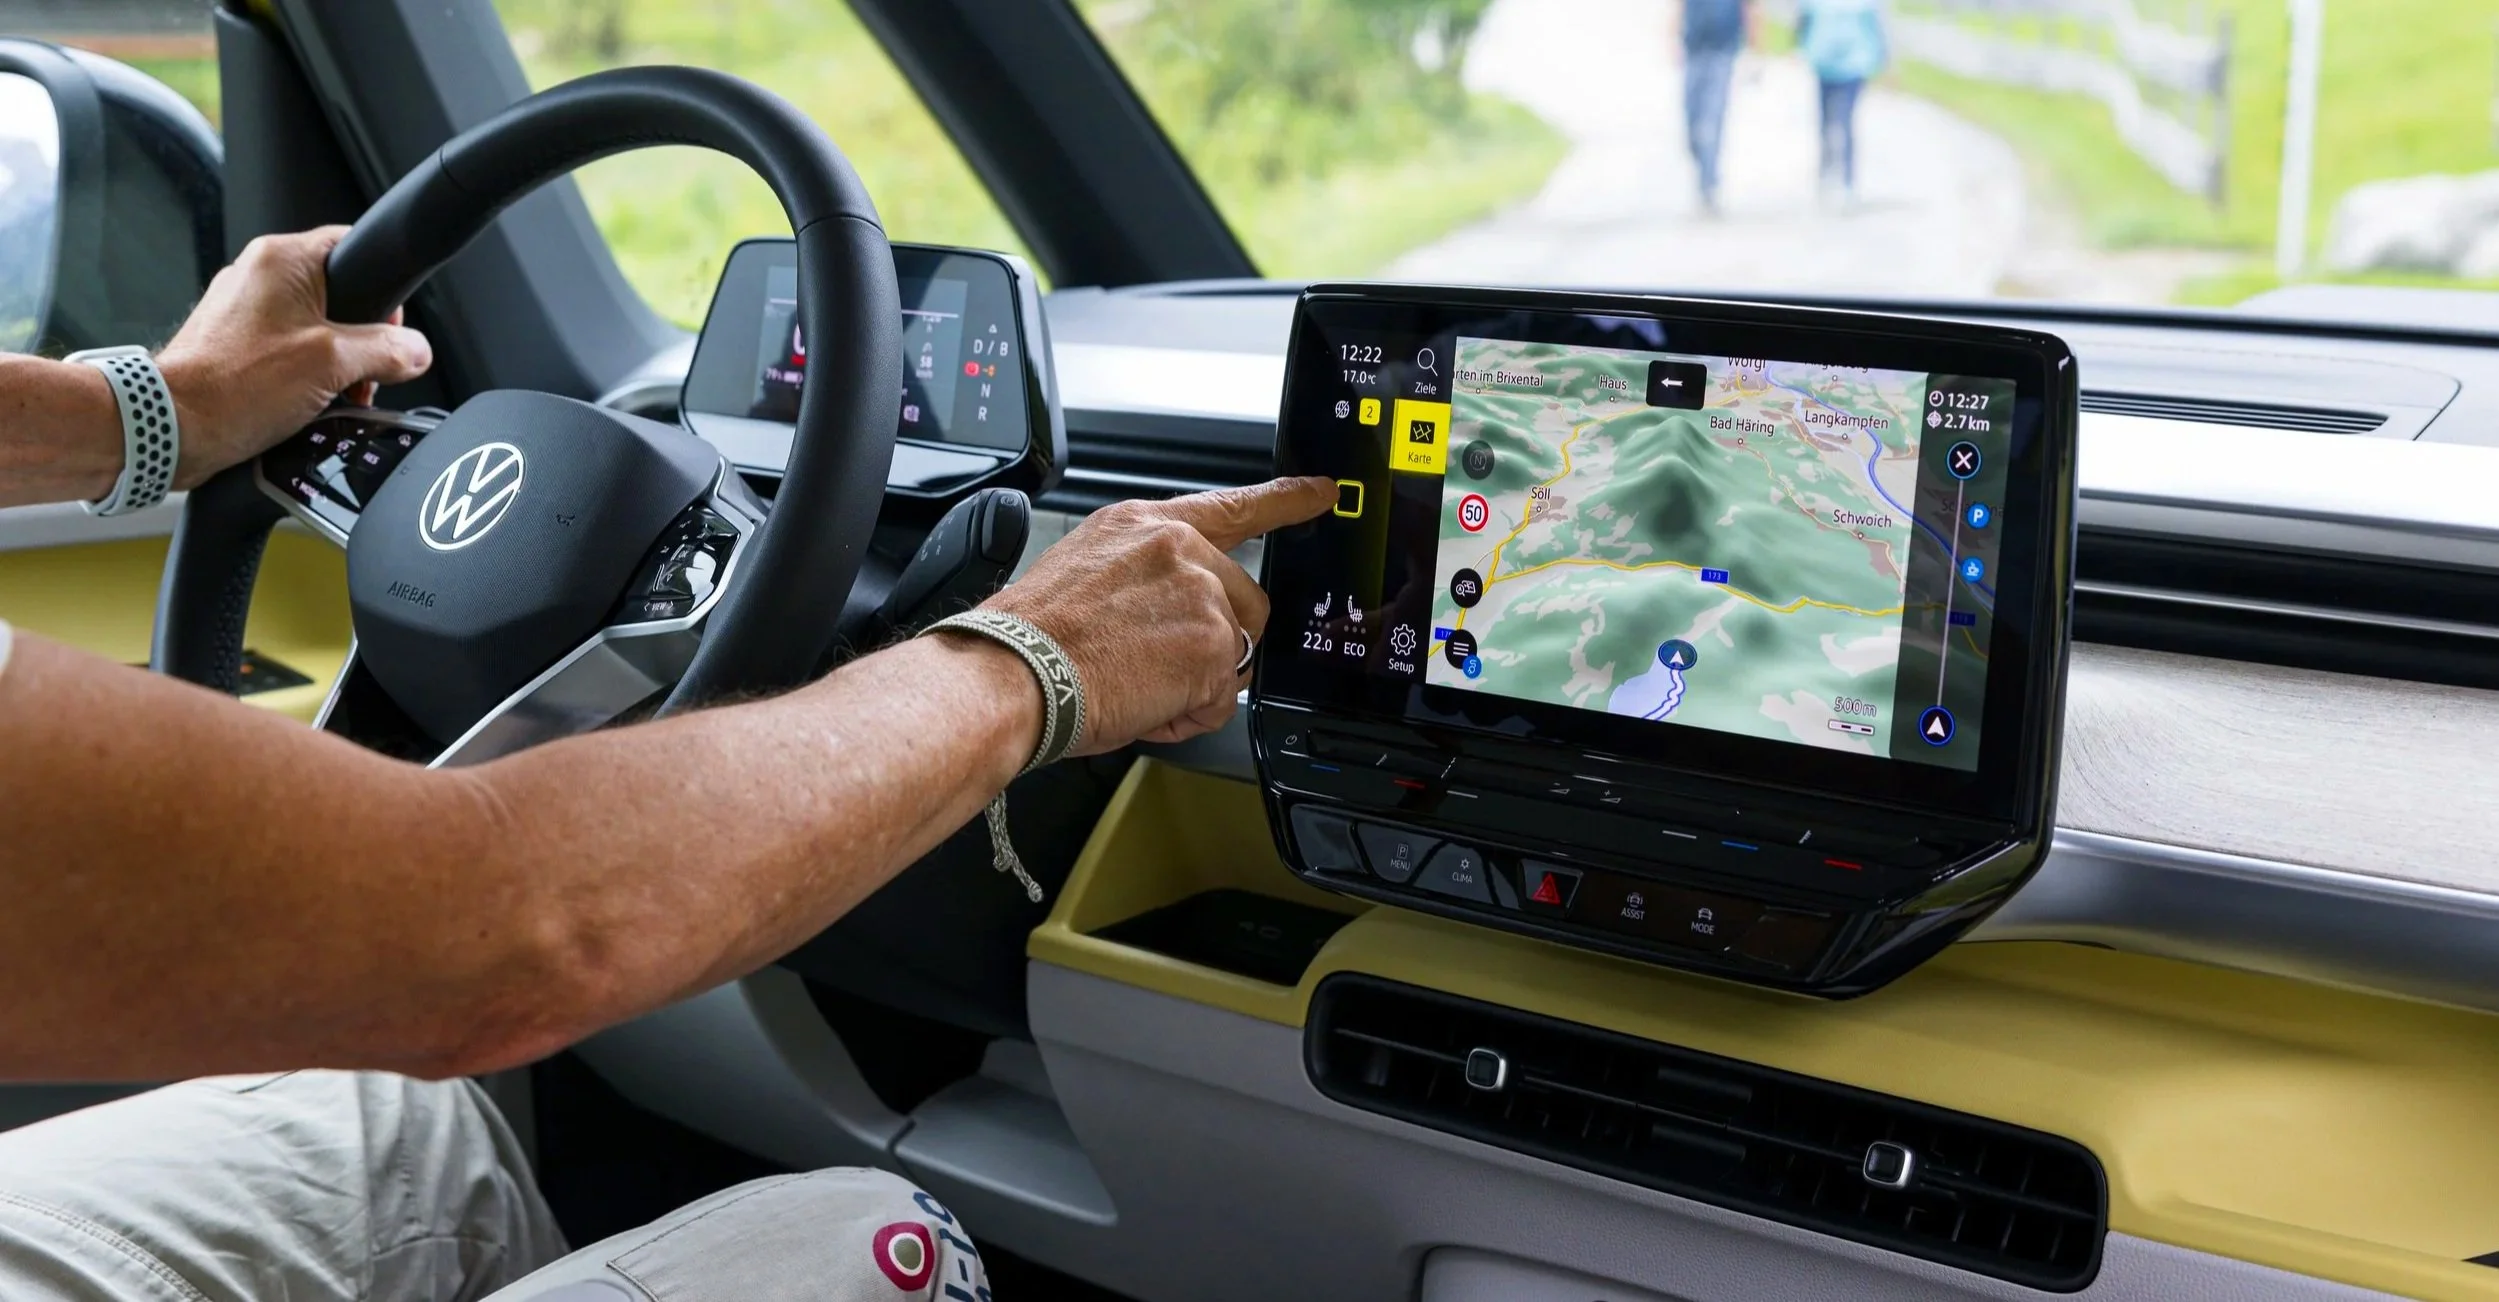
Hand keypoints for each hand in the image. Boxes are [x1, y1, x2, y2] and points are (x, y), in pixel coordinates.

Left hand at [154, 226, 432, 488]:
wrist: (172, 427)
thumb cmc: (232, 386)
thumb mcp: (334, 364)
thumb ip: (388, 351)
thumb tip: (416, 351)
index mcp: (282, 259)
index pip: (354, 246)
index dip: (384, 291)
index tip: (391, 328)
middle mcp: (257, 275)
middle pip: (339, 294)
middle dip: (361, 339)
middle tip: (361, 372)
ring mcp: (241, 308)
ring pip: (314, 326)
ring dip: (334, 363)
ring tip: (329, 394)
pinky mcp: (232, 341)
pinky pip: (286, 349)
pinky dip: (303, 375)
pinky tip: (304, 403)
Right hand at [982, 476, 1337, 752]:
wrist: (1011, 671)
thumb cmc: (1030, 639)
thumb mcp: (1085, 577)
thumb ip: (1143, 583)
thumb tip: (1164, 625)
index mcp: (1143, 526)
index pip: (1230, 507)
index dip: (1285, 501)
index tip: (1321, 492)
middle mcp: (1178, 548)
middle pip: (1243, 605)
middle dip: (1213, 648)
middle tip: (1152, 669)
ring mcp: (1201, 592)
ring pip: (1232, 657)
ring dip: (1193, 686)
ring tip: (1133, 685)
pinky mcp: (1212, 641)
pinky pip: (1218, 700)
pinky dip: (1184, 718)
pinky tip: (1139, 704)